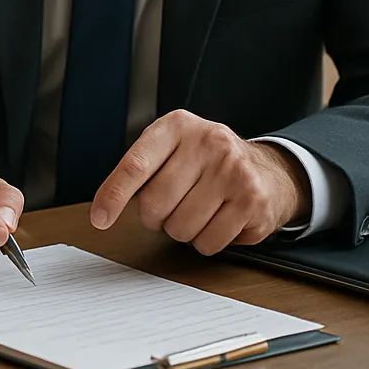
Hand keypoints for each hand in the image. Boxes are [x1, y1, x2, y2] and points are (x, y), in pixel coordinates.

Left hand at [90, 110, 310, 255]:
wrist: (268, 169)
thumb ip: (143, 166)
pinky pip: (209, 242)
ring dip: (182, 231)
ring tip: (198, 211)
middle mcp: (207, 142)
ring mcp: (233, 170)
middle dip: (156, 218)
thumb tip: (107, 204)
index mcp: (177, 125)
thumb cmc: (207, 161)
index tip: (100, 218)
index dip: (114, 195)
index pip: (136, 164)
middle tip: (171, 207)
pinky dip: (206, 242)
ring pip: (181, 228)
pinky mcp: (252, 199)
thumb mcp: (173, 146)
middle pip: (155, 203)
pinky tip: (218, 220)